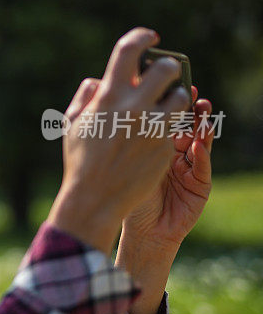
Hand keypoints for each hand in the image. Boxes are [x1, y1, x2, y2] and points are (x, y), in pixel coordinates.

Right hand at [48, 28, 192, 253]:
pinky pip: (177, 125)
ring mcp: (153, 126)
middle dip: (168, 68)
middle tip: (165, 74)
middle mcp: (133, 107)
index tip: (151, 38)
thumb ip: (86, 96)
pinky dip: (170, 125)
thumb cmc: (80, 160)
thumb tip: (98, 80)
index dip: (143, 37)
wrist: (95, 197)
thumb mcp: (72, 123)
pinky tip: (158, 133)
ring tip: (165, 105)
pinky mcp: (165, 146)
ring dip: (175, 97)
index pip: (130, 50)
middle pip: (166, 69)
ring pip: (181, 97)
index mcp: (108, 96)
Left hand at [122, 85, 213, 248]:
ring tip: (202, 116)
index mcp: (154, 142)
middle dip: (190, 108)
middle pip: (187, 124)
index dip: (168, 100)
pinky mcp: (200, 186)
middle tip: (191, 94)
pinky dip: (202, 155)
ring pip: (201, 141)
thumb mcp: (119, 158)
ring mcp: (189, 167)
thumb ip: (120, 133)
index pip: (164, 115)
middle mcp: (175, 151)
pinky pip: (203, 167)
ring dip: (203, 127)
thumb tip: (110, 101)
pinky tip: (197, 146)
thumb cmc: (122, 192)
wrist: (137, 230)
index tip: (166, 83)